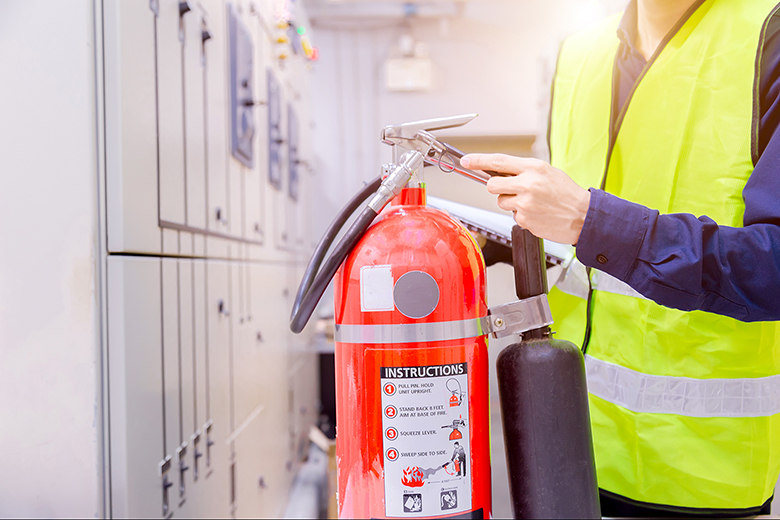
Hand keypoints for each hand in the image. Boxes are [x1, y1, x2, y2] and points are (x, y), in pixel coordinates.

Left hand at [461, 153, 590, 244]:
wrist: (584, 216)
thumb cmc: (567, 194)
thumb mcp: (547, 172)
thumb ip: (524, 171)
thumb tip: (501, 171)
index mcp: (533, 168)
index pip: (498, 161)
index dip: (478, 160)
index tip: (466, 161)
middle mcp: (527, 184)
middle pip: (492, 185)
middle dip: (497, 188)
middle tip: (510, 190)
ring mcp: (524, 203)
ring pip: (501, 202)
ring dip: (511, 203)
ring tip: (532, 203)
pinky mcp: (524, 219)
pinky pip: (513, 215)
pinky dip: (522, 215)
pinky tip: (537, 213)